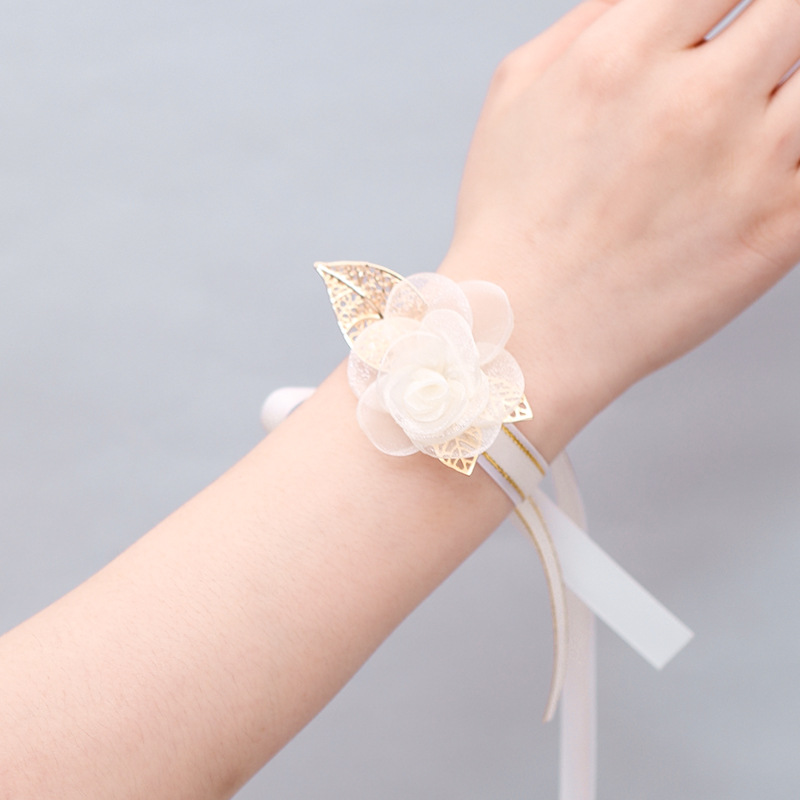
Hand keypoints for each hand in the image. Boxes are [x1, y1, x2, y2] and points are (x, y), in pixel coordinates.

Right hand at [439, 0, 799, 455]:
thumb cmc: (512, 225)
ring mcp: (750, 167)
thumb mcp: (517, 90)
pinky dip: (798, 149)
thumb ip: (592, 17)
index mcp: (624, 56)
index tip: (725, 18)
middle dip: (771, 29)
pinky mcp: (782, 230)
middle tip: (746, 67)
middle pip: (791, 10)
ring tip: (748, 118)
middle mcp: (695, 101)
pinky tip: (767, 155)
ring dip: (786, 87)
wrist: (524, 332)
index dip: (726, 1)